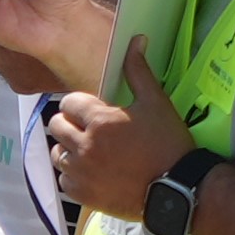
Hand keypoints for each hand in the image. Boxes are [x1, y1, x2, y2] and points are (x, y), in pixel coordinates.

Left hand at [41, 40, 192, 218]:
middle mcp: (84, 146)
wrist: (178, 190)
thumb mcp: (156, 103)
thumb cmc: (169, 144)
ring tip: (90, 151)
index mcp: (100, 121)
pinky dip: (74, 176)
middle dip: (70, 124)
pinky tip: (93, 173)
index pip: (68, 103)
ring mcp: (81, 172)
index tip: (93, 111)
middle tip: (90, 130)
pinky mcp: (83, 195)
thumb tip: (135, 40)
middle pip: (56, 126)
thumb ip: (138, 71)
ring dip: (69, 149)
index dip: (80, 105)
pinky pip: (64, 180)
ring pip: (57, 153)